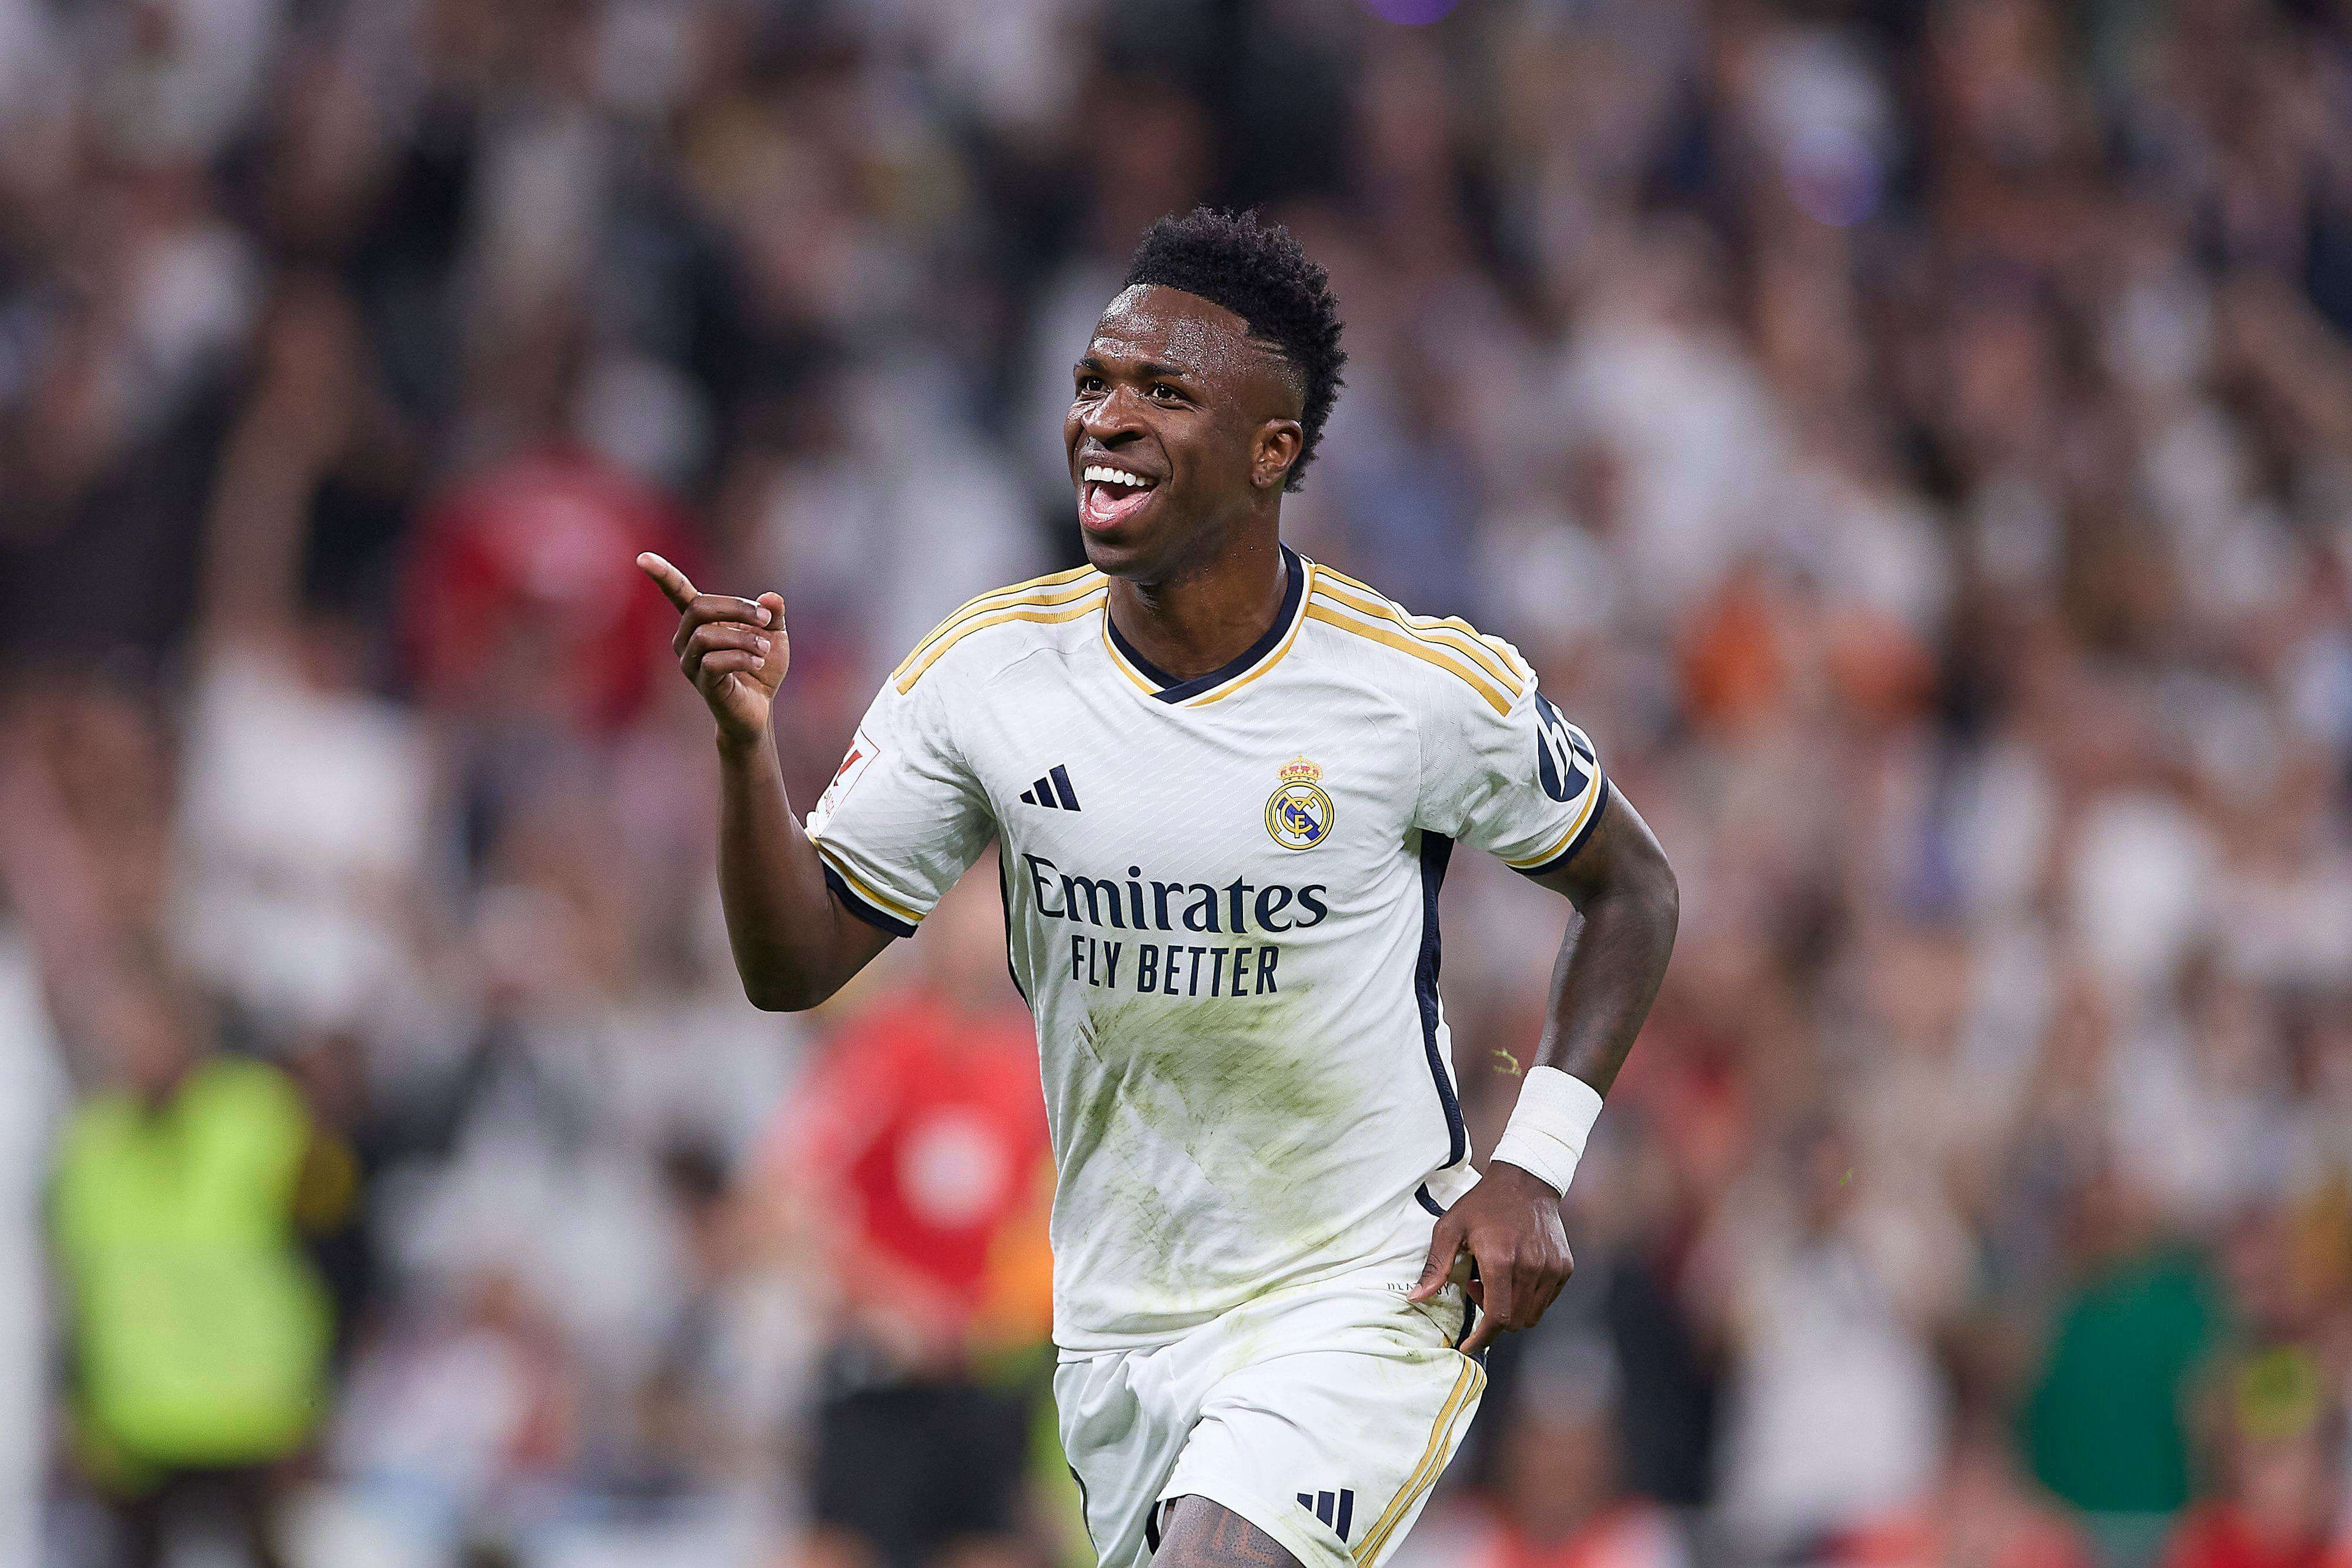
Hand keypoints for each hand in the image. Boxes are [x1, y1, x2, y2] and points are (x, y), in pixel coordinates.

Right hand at [637, 553, 787, 750]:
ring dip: (743, 638)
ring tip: (763, 649)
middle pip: (699, 607)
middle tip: (765, 619)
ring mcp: (690, 662)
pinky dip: (742, 657)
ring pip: (706, 635)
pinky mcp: (702, 683)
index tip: (642, 557)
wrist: (761, 708)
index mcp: (700, 621)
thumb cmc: (761, 667)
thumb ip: (772, 614)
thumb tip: (771, 598)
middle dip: (737, 607)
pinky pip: (714, 661)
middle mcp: (687, 639)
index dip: (662, 575)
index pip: (678, 593)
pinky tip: (757, 662)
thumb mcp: (773, 634)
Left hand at [1406, 1162, 1572, 1354]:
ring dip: (1511, 1309)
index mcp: (1501, 1261)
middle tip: (1477, 1286)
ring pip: (1531, 1315)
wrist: (1526, 1181)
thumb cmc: (1483, 1204)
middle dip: (1492, 1317)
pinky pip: (1545, 1301)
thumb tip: (1416, 1297)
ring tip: (1496, 1278)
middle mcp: (1530, 1268)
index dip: (1482, 1338)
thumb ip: (1435, 1266)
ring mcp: (1551, 1269)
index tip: (1468, 1345)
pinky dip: (1528, 1298)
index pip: (1497, 1318)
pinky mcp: (1564, 1267)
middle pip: (1514, 1321)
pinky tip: (1514, 1273)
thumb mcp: (1450, 1228)